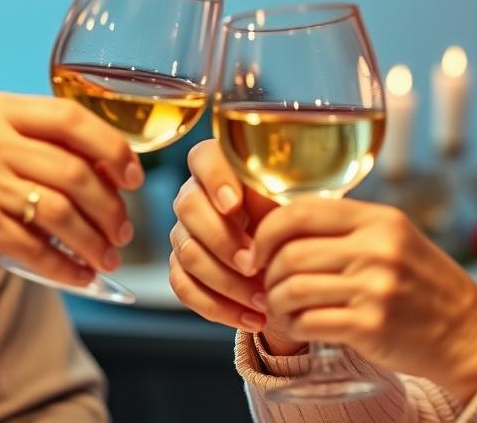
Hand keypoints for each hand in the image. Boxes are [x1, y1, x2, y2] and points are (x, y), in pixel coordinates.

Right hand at [0, 90, 141, 290]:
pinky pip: (36, 246)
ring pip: (61, 211)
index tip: (132, 175)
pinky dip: (65, 265)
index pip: (71, 117)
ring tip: (106, 256)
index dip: (112, 147)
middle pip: (75, 170)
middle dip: (110, 206)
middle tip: (123, 229)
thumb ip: (36, 140)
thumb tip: (111, 165)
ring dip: (94, 240)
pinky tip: (80, 274)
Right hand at [167, 139, 292, 345]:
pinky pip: (185, 288)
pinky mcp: (181, 267)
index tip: (235, 205)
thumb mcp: (296, 203)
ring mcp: (183, 233)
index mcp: (219, 167)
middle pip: (189, 209)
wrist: (289, 257)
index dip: (214, 180)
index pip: (202, 158)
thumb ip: (285, 196)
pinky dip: (220, 308)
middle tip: (254, 263)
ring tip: (264, 299)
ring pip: (188, 253)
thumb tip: (287, 205)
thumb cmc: (293, 221)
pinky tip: (252, 318)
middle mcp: (194, 195)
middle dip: (223, 241)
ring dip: (228, 282)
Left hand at [252, 198, 476, 401]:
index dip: (267, 231)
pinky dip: (292, 327)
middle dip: (267, 272)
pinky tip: (296, 326)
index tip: (257, 250)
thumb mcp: (394, 238)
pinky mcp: (371, 326)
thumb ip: (346, 228)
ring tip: (279, 308)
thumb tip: (282, 223)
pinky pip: (308, 323)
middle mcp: (377, 249)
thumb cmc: (423, 284)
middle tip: (266, 285)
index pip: (300, 211)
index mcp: (379, 219)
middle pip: (291, 253)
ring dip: (275, 302)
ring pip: (293, 289)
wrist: (467, 332)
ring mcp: (375, 288)